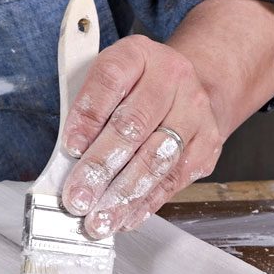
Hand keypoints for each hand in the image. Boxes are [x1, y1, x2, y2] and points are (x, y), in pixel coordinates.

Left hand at [60, 35, 221, 236]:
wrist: (188, 89)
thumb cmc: (135, 90)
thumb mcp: (107, 83)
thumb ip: (87, 113)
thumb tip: (66, 163)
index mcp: (138, 55)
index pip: (110, 80)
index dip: (88, 115)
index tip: (70, 148)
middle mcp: (172, 78)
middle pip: (133, 126)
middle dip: (101, 168)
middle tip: (78, 198)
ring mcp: (194, 112)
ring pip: (156, 159)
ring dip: (123, 195)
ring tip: (100, 219)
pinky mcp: (207, 145)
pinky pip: (173, 180)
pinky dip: (146, 203)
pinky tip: (125, 217)